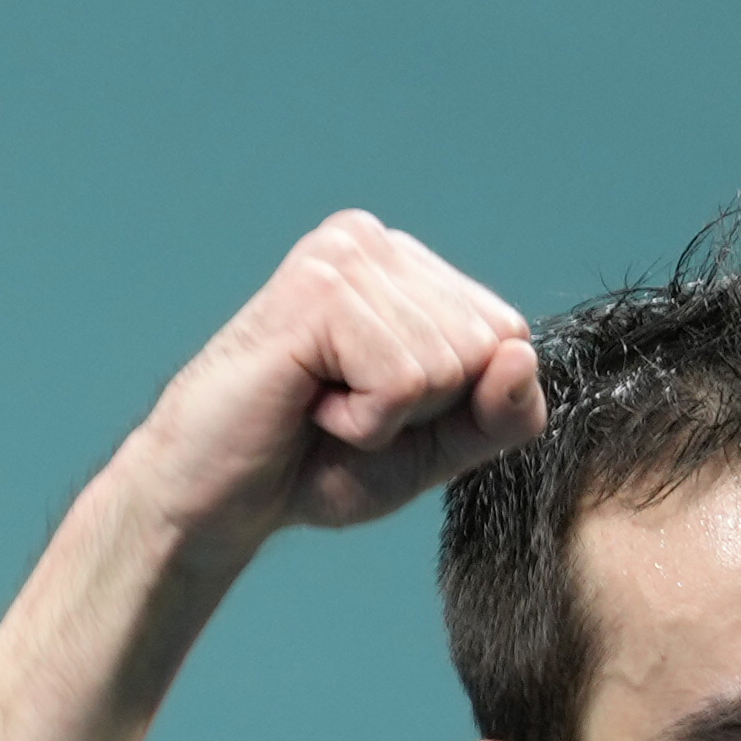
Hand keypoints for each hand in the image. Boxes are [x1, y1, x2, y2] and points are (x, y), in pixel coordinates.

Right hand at [119, 211, 545, 552]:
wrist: (219, 497)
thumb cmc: (319, 465)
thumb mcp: (438, 447)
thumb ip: (499, 413)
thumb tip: (521, 357)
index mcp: (408, 267)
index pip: (509, 337)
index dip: (460, 404)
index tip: (384, 408)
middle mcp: (377, 243)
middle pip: (486, 348)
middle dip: (424, 409)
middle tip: (345, 408)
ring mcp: (346, 257)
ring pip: (447, 367)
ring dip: (387, 418)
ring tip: (322, 405)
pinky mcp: (320, 289)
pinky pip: (404, 382)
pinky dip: (364, 422)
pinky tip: (309, 404)